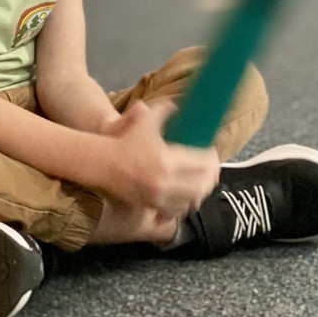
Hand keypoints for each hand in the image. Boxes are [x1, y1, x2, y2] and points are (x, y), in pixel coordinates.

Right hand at [98, 100, 219, 218]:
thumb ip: (165, 109)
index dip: (212, 159)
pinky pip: (177, 212)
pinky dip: (185, 206)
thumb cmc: (127, 139)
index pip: (202, 164)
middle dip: (210, 178)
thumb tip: (180, 104)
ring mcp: (158, 198)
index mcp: (167, 160)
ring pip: (191, 202)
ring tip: (202, 183)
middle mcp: (165, 182)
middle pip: (201, 186)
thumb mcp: (146, 118)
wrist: (104, 163)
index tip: (213, 154)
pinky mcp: (152, 207)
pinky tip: (187, 198)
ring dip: (200, 193)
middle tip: (212, 170)